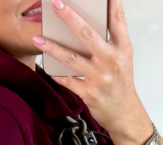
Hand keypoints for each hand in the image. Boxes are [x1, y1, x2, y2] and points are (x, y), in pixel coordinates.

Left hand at [33, 0, 144, 134]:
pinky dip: (55, 73)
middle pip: (88, 35)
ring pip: (72, 59)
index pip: (116, 19)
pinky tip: (44, 64)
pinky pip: (67, 80)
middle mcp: (111, 61)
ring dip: (53, 48)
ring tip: (38, 38)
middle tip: (56, 4)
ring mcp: (99, 78)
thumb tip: (90, 18)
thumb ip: (111, 38)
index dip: (109, 2)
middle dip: (70, 18)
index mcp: (122, 48)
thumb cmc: (120, 82)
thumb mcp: (123, 57)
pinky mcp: (88, 93)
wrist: (124, 114)